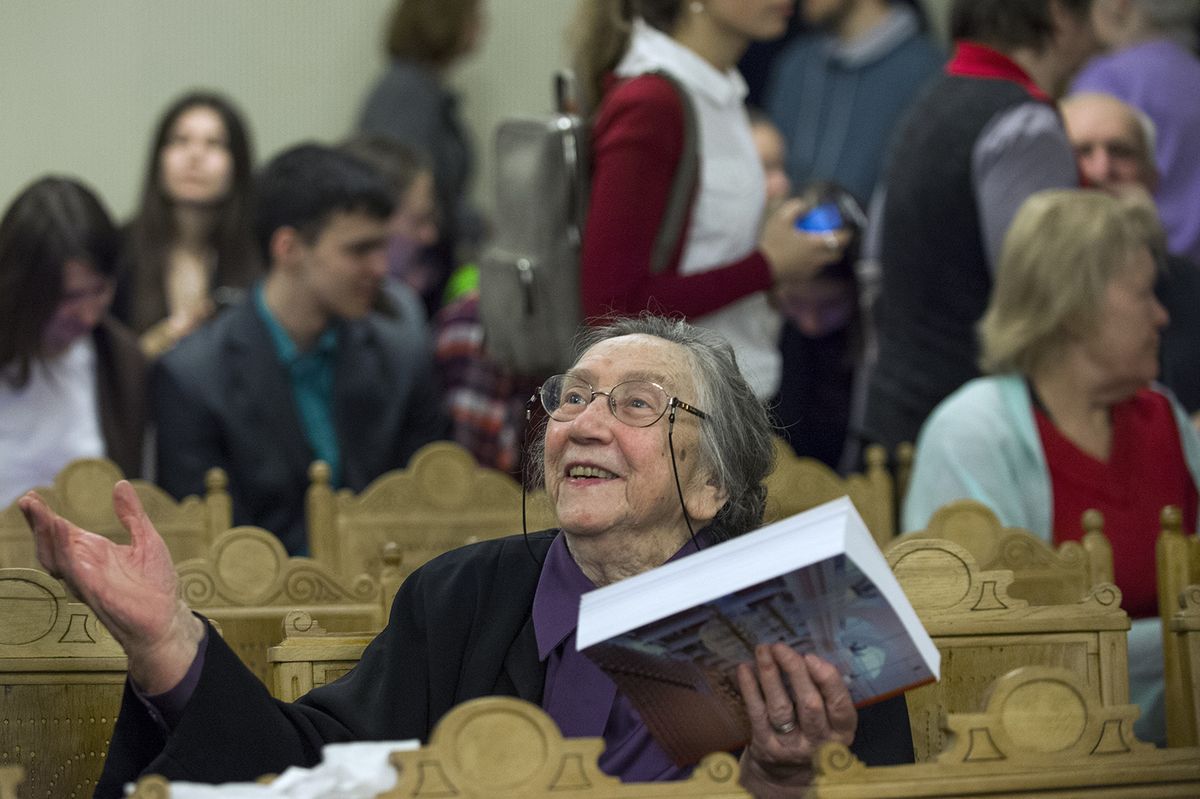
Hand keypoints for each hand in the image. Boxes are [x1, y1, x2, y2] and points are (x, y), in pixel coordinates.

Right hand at [19, 481, 203, 692]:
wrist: (167, 618)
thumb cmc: (156, 584)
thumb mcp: (147, 539)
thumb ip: (131, 514)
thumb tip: (120, 485)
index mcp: (93, 552)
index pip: (61, 532)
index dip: (45, 515)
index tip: (32, 496)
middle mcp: (83, 566)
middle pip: (50, 543)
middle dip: (37, 522)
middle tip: (28, 500)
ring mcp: (85, 579)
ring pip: (54, 557)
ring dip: (45, 534)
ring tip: (40, 510)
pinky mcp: (93, 591)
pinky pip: (73, 570)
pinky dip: (64, 549)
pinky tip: (62, 530)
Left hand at [735, 643, 856, 796]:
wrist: (787, 775)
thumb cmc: (811, 733)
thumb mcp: (830, 721)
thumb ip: (825, 692)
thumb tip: (809, 657)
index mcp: (841, 732)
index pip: (840, 706)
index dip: (827, 680)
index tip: (811, 657)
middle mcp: (818, 742)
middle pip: (809, 705)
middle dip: (795, 672)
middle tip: (781, 648)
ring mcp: (790, 746)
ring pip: (781, 708)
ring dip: (771, 675)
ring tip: (763, 651)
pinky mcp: (766, 745)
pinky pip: (757, 713)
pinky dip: (750, 689)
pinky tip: (745, 669)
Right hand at [759, 198, 850, 284]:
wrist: (759, 268)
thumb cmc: (772, 243)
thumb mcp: (781, 218)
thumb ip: (796, 207)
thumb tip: (806, 207)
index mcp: (816, 245)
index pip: (840, 240)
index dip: (846, 234)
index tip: (847, 230)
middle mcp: (817, 259)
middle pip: (836, 255)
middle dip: (838, 247)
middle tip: (833, 239)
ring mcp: (809, 271)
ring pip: (825, 263)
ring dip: (825, 255)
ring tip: (816, 248)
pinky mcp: (801, 278)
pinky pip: (813, 270)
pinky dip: (813, 263)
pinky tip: (803, 258)